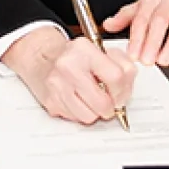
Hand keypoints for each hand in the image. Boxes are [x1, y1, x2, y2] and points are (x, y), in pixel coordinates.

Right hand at [0, 28, 134, 124]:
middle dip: (111, 107)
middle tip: (109, 101)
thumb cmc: (75, 57)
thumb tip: (127, 90)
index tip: (121, 93)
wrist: (42, 58)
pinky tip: (78, 100)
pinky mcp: (51, 101)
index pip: (116, 76)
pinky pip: (75, 119)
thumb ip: (122, 65)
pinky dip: (80, 113)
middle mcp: (68, 66)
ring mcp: (57, 85)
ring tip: (91, 99)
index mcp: (84, 49)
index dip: (123, 90)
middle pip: (103, 103)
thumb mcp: (100, 50)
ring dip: (95, 112)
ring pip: (90, 116)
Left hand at [103, 0, 168, 65]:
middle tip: (147, 61)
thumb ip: (126, 19)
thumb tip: (108, 25)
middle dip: (152, 43)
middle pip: (159, 20)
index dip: (136, 37)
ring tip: (164, 60)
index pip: (141, 17)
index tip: (133, 54)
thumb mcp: (144, 11)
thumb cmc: (167, 10)